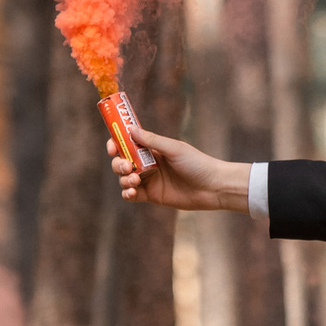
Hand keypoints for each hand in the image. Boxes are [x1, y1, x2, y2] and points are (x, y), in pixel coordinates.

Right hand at [111, 126, 252, 212]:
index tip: (113, 147)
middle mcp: (148, 164)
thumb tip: (130, 129)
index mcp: (153, 149)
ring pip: (124, 178)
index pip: (128, 144)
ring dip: (123, 179)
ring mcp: (149, 180)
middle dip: (118, 164)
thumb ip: (152, 140)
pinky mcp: (152, 196)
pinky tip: (131, 192)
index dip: (116, 144)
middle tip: (125, 166)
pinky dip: (127, 193)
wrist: (213, 187)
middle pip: (122, 162)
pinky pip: (132, 195)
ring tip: (134, 180)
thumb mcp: (174, 149)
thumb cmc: (197, 163)